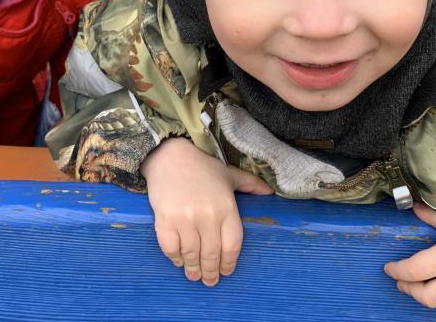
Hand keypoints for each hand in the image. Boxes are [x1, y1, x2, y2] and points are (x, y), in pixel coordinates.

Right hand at [140, 137, 271, 286]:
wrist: (169, 155)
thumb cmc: (201, 166)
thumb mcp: (228, 174)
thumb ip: (250, 184)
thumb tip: (270, 192)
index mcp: (226, 208)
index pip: (232, 245)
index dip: (229, 263)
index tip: (226, 272)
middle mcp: (208, 216)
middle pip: (212, 254)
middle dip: (211, 272)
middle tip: (210, 281)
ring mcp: (185, 219)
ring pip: (192, 254)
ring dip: (193, 269)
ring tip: (194, 275)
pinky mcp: (165, 220)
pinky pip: (171, 247)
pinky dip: (175, 257)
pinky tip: (179, 261)